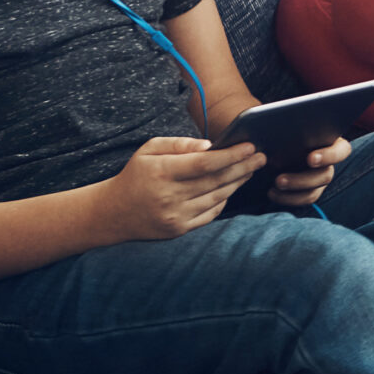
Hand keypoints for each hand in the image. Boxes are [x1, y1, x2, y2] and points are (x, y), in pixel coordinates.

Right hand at [101, 136, 261, 239]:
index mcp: (162, 173)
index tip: (250, 146)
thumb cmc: (136, 175)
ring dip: (238, 182)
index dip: (231, 155)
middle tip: (261, 156)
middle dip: (243, 167)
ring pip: (217, 197)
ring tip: (251, 169)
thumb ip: (180, 144)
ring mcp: (175, 216)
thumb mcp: (149, 150)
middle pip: (216, 180)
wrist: (113, 213)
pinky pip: (210, 214)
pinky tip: (232, 187)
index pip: (205, 164)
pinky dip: (224, 200)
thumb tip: (210, 145)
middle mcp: (169, 197)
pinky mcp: (178, 230)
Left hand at [268, 133, 351, 210]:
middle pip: (326, 175)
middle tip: (279, 179)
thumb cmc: (287, 130)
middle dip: (302, 180)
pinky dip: (287, 198)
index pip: (342, 151)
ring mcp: (320, 178)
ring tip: (274, 185)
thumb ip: (293, 126)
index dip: (329, 156)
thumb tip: (284, 125)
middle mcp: (329, 162)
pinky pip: (304, 199)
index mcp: (332, 142)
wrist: (278, 144)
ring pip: (315, 191)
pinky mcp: (310, 190)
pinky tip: (271, 192)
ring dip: (293, 191)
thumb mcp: (291, 126)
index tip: (310, 159)